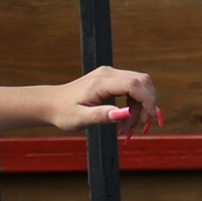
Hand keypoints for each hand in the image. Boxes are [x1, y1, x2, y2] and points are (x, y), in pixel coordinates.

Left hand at [47, 65, 161, 137]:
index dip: (147, 100)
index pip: (134, 84)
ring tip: (126, 127)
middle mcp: (108, 73)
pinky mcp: (111, 79)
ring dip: (140, 106)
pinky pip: (132, 87)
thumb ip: (102, 115)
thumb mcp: (80, 119)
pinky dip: (135, 103)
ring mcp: (110, 74)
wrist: (52, 103)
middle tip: (138, 126)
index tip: (150, 118)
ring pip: (139, 85)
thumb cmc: (63, 112)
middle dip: (147, 104)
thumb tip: (123, 114)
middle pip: (142, 81)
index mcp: (101, 82)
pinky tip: (126, 117)